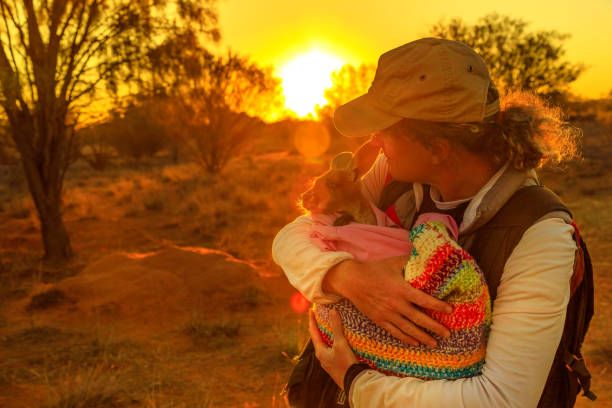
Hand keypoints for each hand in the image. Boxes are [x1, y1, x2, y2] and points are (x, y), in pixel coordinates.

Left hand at [308, 309, 357, 388]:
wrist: (354, 383)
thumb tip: (332, 311)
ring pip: (325, 345)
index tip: (311, 311)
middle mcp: (322, 357)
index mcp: (320, 351)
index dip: (312, 321)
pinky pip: (332, 350)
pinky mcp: (336, 366)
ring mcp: (329, 362)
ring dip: (326, 335)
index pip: (313, 333)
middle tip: (319, 318)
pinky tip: (339, 342)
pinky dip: (333, 342)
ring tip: (328, 327)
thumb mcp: (341, 344)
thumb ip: (336, 327)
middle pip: (318, 339)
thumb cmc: (345, 363)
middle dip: (318, 328)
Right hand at [323, 257, 451, 346]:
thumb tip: (426, 256)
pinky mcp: (379, 320)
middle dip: (435, 327)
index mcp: (401, 289)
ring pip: (408, 329)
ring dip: (423, 337)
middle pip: (419, 318)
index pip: (423, 300)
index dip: (438, 306)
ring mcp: (387, 314)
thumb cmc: (374, 270)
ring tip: (435, 343)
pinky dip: (406, 338)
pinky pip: (395, 332)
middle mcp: (396, 304)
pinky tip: (415, 343)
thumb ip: (410, 261)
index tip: (450, 310)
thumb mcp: (393, 262)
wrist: (352, 281)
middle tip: (448, 333)